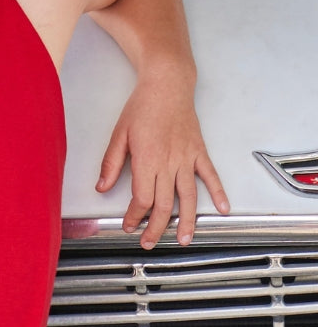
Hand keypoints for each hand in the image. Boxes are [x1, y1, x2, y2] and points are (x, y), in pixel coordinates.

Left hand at [96, 75, 229, 247]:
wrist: (167, 84)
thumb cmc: (142, 106)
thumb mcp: (119, 134)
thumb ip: (111, 163)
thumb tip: (102, 188)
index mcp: (147, 159)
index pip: (142, 198)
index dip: (135, 216)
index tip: (129, 225)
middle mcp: (169, 162)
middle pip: (163, 204)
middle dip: (155, 227)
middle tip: (149, 242)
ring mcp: (187, 158)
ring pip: (188, 196)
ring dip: (185, 220)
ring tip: (183, 239)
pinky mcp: (199, 151)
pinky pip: (210, 175)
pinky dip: (218, 192)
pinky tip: (222, 208)